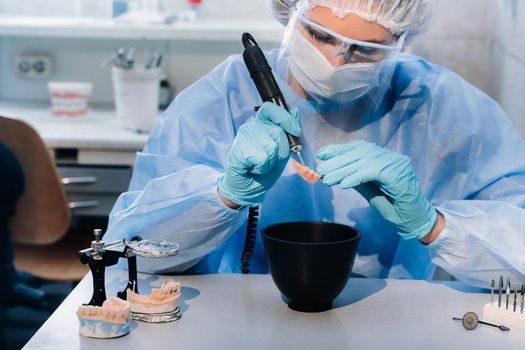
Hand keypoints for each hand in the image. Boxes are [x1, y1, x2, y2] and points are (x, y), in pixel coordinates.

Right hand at [218, 102, 300, 206]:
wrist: (249, 188)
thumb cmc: (265, 169)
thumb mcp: (282, 151)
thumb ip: (289, 133)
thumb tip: (295, 111)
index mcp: (262, 123)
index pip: (272, 108)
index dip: (286, 118)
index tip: (296, 132)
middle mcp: (251, 127)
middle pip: (278, 132)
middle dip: (281, 151)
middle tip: (270, 160)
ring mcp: (243, 137)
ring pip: (271, 147)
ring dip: (271, 162)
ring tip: (260, 165)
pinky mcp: (238, 150)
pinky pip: (262, 158)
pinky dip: (262, 168)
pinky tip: (253, 168)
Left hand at [316, 141, 436, 239]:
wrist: (414, 221)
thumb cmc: (393, 206)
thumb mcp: (369, 189)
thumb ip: (355, 177)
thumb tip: (333, 169)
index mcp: (385, 157)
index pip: (359, 147)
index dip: (339, 150)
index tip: (321, 154)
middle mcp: (391, 157)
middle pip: (360, 152)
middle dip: (337, 161)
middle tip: (321, 170)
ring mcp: (397, 163)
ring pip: (364, 160)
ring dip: (343, 170)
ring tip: (327, 179)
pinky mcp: (399, 174)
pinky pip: (372, 171)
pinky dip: (356, 176)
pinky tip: (344, 184)